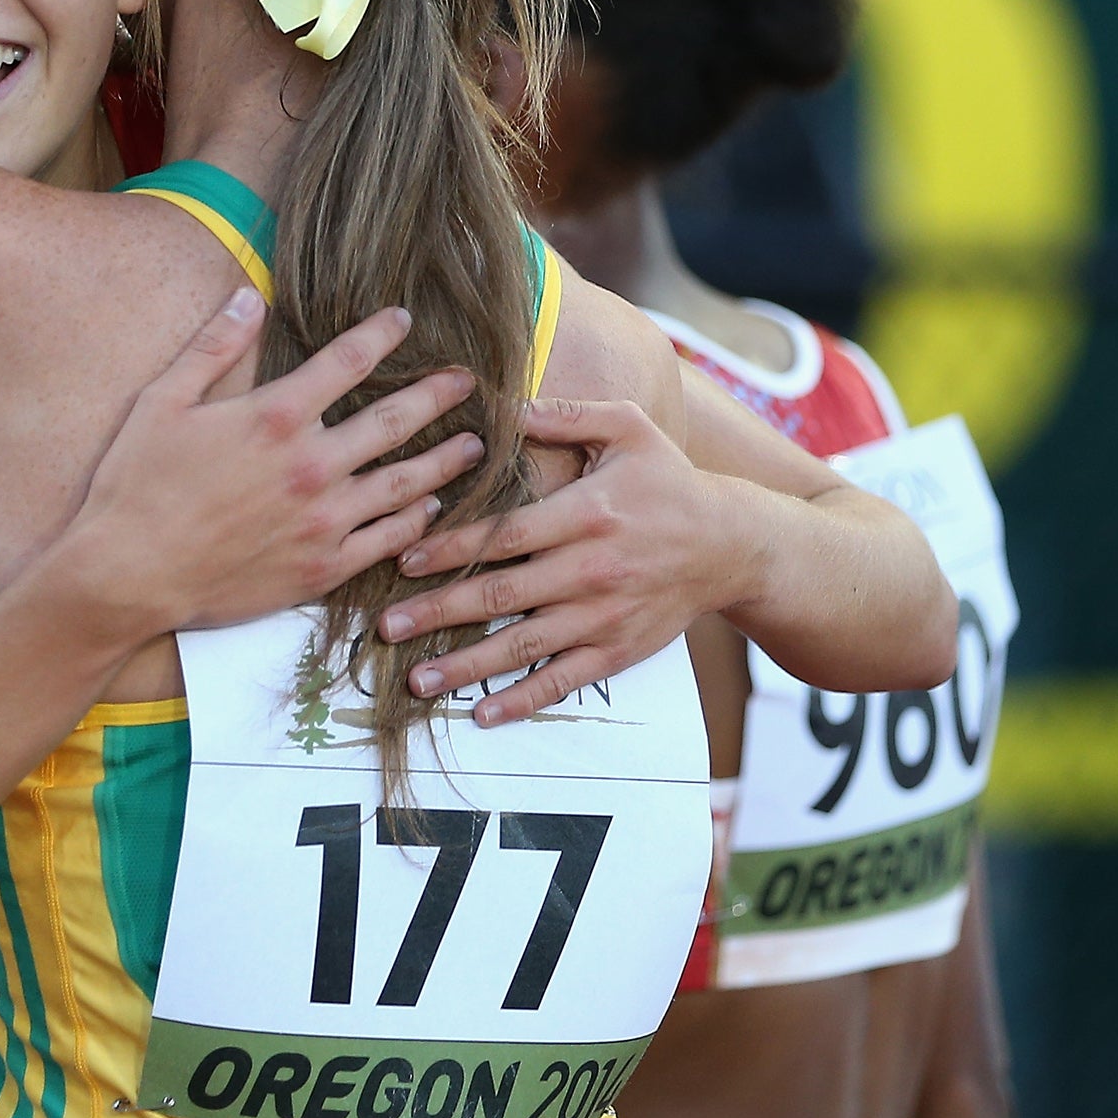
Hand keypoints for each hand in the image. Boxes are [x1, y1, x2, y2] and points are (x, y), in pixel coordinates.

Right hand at [59, 288, 485, 638]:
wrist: (127, 577)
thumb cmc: (134, 486)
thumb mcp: (162, 401)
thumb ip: (212, 346)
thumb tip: (248, 296)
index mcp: (275, 416)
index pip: (346, 361)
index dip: (380, 335)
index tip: (404, 320)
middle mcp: (311, 464)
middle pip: (393, 420)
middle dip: (436, 395)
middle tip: (467, 380)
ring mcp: (324, 520)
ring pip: (404, 483)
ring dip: (444, 460)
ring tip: (474, 444)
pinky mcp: (322, 567)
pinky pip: (386, 539)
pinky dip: (416, 521)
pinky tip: (431, 508)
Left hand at [374, 396, 752, 725]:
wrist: (732, 545)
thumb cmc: (668, 480)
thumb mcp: (628, 429)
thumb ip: (564, 415)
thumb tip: (500, 402)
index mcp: (587, 513)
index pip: (505, 535)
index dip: (450, 549)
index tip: (402, 560)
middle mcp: (592, 569)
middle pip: (503, 596)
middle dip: (439, 613)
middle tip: (385, 627)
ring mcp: (604, 616)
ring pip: (524, 646)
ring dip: (467, 666)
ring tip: (416, 680)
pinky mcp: (617, 651)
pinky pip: (563, 681)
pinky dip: (523, 702)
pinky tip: (482, 715)